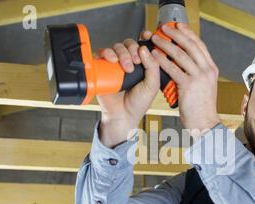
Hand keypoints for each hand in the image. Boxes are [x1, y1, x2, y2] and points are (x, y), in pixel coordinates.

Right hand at [96, 31, 159, 147]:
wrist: (123, 116)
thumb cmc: (138, 103)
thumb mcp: (152, 85)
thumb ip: (153, 67)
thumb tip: (145, 49)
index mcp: (142, 64)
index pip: (142, 45)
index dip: (144, 38)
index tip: (147, 37)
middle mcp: (128, 61)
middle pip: (129, 43)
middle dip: (132, 50)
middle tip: (135, 62)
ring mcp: (114, 64)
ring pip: (116, 47)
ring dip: (122, 53)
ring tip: (126, 68)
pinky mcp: (102, 68)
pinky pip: (101, 54)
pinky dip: (106, 53)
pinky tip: (112, 61)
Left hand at [150, 23, 220, 138]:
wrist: (204, 124)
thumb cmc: (201, 108)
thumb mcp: (204, 87)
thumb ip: (196, 74)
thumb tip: (184, 63)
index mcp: (211, 69)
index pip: (200, 45)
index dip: (188, 33)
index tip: (178, 25)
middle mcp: (207, 70)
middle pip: (190, 45)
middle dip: (175, 34)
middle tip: (164, 28)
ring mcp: (199, 77)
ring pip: (180, 54)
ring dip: (166, 44)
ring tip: (155, 39)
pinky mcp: (188, 85)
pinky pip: (173, 69)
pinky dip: (162, 60)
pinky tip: (154, 56)